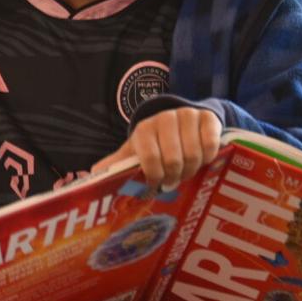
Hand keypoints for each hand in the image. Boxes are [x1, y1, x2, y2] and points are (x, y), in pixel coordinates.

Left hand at [94, 107, 221, 191]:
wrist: (181, 122)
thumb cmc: (156, 144)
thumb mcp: (135, 152)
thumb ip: (116, 164)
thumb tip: (90, 175)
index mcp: (144, 129)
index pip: (150, 158)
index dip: (156, 177)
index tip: (158, 185)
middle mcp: (164, 118)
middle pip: (174, 159)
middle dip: (175, 176)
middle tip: (175, 180)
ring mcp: (187, 115)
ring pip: (193, 153)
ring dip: (192, 169)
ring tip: (188, 172)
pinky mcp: (208, 117)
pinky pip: (211, 143)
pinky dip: (208, 157)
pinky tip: (203, 160)